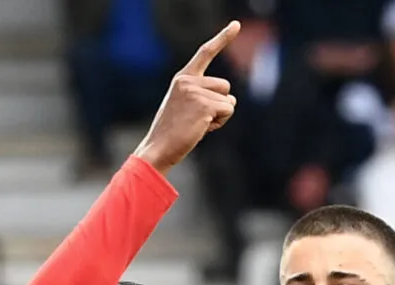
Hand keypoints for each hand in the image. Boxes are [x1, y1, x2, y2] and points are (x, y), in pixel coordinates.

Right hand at [133, 21, 239, 174]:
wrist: (158, 149)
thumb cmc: (172, 132)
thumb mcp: (184, 106)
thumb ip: (201, 94)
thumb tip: (230, 101)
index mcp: (182, 78)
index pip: (205, 52)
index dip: (223, 38)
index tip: (236, 25)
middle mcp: (188, 80)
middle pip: (225, 85)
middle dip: (219, 104)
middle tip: (197, 119)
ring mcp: (195, 91)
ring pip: (229, 99)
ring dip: (220, 114)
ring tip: (198, 124)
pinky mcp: (204, 105)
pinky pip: (228, 110)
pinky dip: (220, 123)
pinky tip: (201, 128)